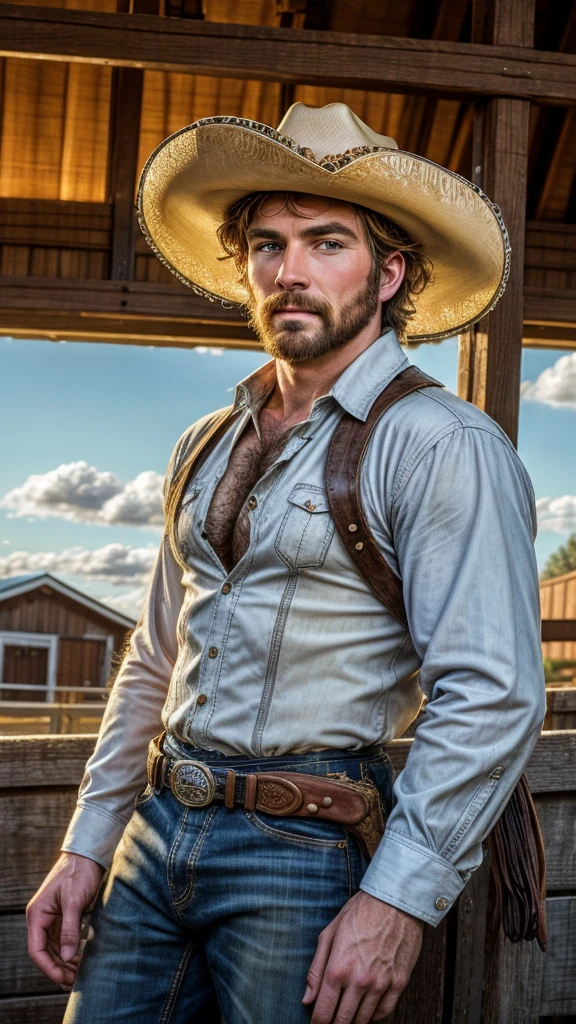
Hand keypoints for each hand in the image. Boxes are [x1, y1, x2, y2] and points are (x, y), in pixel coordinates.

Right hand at [27, 852, 104, 989]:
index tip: (63, 979)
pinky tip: (81, 958)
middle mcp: (41, 918)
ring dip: (65, 962)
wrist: (88, 854)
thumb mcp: (75, 901)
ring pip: (55, 948)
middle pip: (45, 952)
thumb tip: (67, 957)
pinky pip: (64, 939)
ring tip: (79, 973)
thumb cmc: (79, 872)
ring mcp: (52, 918)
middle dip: (58, 968)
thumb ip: (70, 929)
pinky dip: (71, 951)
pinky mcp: (64, 916)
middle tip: (74, 981)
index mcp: (37, 915)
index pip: (36, 950)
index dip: (48, 967)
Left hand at [302, 891, 422, 1022]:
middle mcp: (360, 980)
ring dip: (353, 1021)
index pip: (323, 1011)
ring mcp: (381, 983)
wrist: (395, 900)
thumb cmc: (360, 912)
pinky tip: (367, 1011)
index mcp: (338, 967)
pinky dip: (374, 1016)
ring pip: (363, 1019)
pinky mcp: (399, 982)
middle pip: (342, 1020)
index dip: (317, 1023)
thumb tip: (307, 999)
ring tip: (346, 1017)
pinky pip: (384, 1012)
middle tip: (330, 1023)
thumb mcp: (330, 933)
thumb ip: (316, 969)